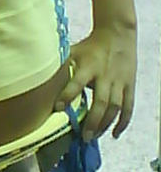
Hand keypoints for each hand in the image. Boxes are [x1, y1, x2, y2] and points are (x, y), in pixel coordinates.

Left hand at [55, 23, 136, 140]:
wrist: (117, 34)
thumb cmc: (90, 46)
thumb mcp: (74, 51)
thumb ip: (63, 64)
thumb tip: (41, 75)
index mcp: (89, 66)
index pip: (77, 82)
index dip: (68, 95)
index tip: (58, 108)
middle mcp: (105, 75)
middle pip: (101, 102)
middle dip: (92, 120)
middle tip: (83, 136)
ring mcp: (119, 81)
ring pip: (115, 107)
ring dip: (105, 124)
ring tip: (93, 136)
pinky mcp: (129, 85)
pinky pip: (128, 107)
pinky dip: (123, 122)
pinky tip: (115, 134)